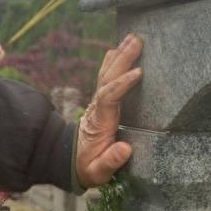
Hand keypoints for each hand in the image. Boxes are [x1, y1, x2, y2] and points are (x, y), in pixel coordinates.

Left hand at [76, 34, 140, 188]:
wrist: (72, 163)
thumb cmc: (89, 168)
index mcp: (100, 123)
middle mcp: (99, 109)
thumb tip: (124, 149)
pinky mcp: (103, 102)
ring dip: (119, 56)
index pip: (109, 98)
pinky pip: (108, 78)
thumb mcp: (97, 173)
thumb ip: (109, 161)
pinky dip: (114, 62)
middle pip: (108, 79)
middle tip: (136, 40)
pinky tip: (120, 48)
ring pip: (107, 75)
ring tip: (132, 37)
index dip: (122, 85)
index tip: (138, 73)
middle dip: (122, 60)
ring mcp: (99, 103)